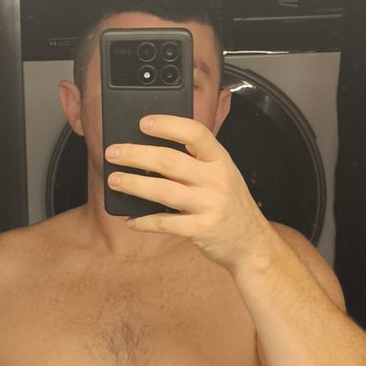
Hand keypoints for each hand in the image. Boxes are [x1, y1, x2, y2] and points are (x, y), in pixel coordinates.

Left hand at [105, 114, 269, 269]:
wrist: (251, 243)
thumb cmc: (230, 206)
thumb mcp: (223, 175)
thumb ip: (198, 161)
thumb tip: (156, 149)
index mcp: (220, 160)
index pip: (195, 133)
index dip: (168, 124)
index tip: (143, 123)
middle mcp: (216, 179)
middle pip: (170, 161)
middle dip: (136, 155)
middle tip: (113, 152)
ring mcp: (209, 205)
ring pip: (163, 191)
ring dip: (134, 185)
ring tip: (115, 180)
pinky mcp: (201, 230)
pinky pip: (165, 224)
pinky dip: (144, 222)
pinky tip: (131, 220)